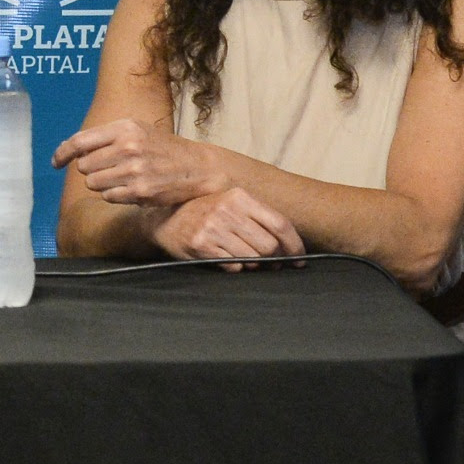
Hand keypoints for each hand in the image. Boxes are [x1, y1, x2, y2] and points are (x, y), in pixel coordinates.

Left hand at [52, 117, 222, 207]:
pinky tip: (131, 187)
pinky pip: (107, 196)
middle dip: (91, 169)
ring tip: (122, 177)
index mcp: (125, 128)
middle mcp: (128, 147)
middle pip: (84, 166)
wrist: (197, 168)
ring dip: (102, 183)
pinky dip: (114, 194)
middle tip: (111, 167)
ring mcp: (134, 170)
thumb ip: (104, 138)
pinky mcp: (139, 191)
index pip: (79, 141)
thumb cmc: (161, 148)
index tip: (55, 163)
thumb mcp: (136, 131)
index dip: (62, 153)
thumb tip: (68, 151)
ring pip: (92, 183)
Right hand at [152, 187, 304, 269]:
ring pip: (253, 257)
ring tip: (248, 260)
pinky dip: (236, 267)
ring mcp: (212, 227)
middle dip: (275, 258)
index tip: (299, 257)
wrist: (164, 220)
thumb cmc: (204, 214)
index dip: (294, 244)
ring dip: (255, 264)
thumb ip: (258, 217)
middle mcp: (226, 209)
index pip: (280, 224)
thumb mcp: (230, 204)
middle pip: (269, 244)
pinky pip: (233, 265)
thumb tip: (289, 245)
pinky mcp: (201, 245)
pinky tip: (228, 259)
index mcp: (239, 196)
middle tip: (273, 264)